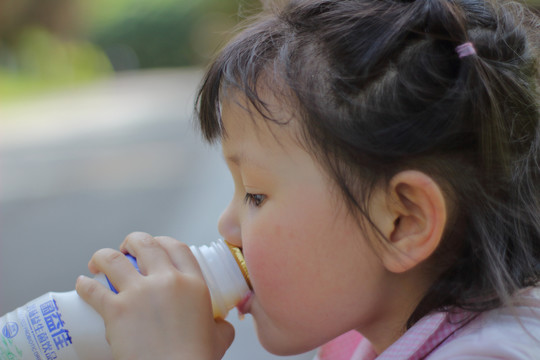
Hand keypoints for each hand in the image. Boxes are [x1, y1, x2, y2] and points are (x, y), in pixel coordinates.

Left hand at [76, 232, 234, 359]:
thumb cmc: (195, 359)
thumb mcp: (218, 337)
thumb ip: (219, 324)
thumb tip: (219, 324)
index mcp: (193, 283)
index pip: (176, 246)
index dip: (162, 241)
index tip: (154, 245)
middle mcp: (166, 280)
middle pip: (144, 244)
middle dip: (131, 242)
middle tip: (126, 250)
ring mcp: (139, 293)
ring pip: (113, 259)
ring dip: (103, 256)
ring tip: (99, 262)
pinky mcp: (116, 310)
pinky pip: (93, 290)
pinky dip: (84, 285)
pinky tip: (81, 284)